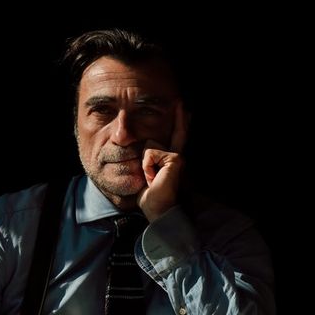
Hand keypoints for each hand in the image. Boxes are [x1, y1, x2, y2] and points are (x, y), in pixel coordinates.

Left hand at [137, 101, 187, 220]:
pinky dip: (147, 167)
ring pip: (149, 147)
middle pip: (151, 142)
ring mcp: (177, 156)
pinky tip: (153, 178)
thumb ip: (145, 159)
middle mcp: (176, 156)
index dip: (179, 120)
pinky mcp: (176, 158)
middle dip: (145, 160)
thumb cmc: (149, 195)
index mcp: (170, 159)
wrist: (158, 209)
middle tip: (151, 178)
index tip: (181, 104)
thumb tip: (133, 144)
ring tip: (151, 179)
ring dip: (144, 165)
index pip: (176, 135)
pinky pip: (150, 154)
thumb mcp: (144, 173)